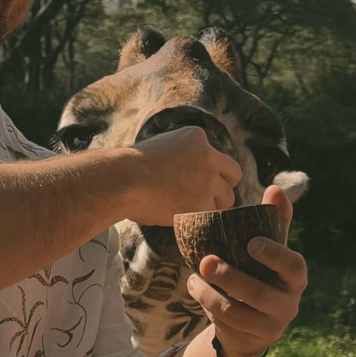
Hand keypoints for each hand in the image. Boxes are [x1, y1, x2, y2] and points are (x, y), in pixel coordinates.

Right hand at [119, 126, 240, 225]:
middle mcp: (208, 155)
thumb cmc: (131, 168)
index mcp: (196, 136)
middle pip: (233, 175)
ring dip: (212, 205)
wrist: (122, 181)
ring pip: (227, 198)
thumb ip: (182, 156)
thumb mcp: (162, 147)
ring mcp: (208, 179)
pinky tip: (183, 217)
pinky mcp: (203, 203)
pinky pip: (213, 216)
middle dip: (221, 187)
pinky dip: (201, 219)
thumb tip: (192, 176)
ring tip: (188, 209)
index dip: (209, 172)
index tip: (193, 181)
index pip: (217, 157)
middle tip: (203, 198)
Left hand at [186, 185, 306, 356]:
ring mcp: (270, 326)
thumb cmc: (263, 276)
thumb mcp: (270, 252)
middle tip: (206, 261)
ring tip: (194, 276)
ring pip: (237, 312)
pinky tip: (194, 287)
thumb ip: (274, 222)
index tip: (251, 243)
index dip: (274, 255)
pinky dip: (206, 304)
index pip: (292, 266)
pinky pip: (225, 324)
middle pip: (259, 294)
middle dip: (231, 278)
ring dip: (210, 293)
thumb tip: (275, 188)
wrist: (253, 326)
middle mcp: (288, 304)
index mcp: (296, 277)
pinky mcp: (250, 339)